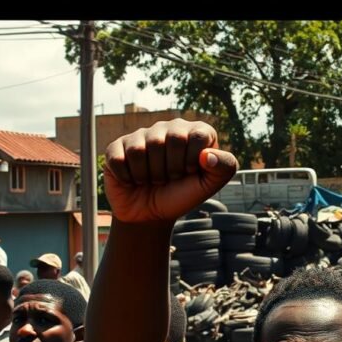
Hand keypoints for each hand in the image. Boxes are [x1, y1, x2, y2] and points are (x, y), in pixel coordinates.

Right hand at [103, 119, 237, 222]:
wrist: (151, 214)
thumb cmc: (181, 195)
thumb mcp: (209, 186)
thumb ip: (224, 167)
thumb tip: (207, 155)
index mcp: (195, 131)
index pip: (198, 136)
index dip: (192, 161)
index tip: (189, 173)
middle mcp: (168, 127)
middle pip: (170, 139)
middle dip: (171, 169)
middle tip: (169, 178)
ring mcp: (141, 135)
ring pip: (142, 149)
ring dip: (149, 176)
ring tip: (152, 179)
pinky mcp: (116, 147)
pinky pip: (119, 160)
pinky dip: (128, 178)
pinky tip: (133, 180)